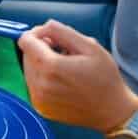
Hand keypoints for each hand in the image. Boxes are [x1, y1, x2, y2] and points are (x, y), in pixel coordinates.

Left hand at [18, 19, 137, 131]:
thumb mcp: (90, 46)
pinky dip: (43, 79)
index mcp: (51, 67)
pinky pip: (33, 84)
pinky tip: (62, 81)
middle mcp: (40, 84)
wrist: (112, 111)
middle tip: (64, 54)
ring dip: (42, 64)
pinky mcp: (41, 107)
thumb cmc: (104, 78)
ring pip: (28, 69)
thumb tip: (42, 27)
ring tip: (65, 69)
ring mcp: (39, 98)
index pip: (25, 40)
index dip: (37, 34)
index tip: (52, 38)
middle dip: (41, 49)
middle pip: (26, 54)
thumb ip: (61, 31)